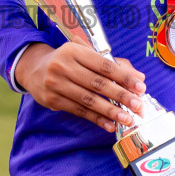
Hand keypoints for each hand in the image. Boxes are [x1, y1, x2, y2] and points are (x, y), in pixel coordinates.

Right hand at [14, 43, 146, 133]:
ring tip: (127, 118)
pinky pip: (78, 111)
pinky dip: (96, 119)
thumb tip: (139, 78)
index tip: (140, 87)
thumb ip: (113, 65)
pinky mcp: (52, 100)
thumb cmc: (68, 61)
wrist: (34, 69)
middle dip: (120, 96)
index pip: (104, 65)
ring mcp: (56, 84)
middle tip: (137, 105)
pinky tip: (109, 125)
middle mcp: (63, 66)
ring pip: (88, 100)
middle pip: (97, 83)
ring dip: (110, 111)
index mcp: (75, 50)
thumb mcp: (86, 56)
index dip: (124, 77)